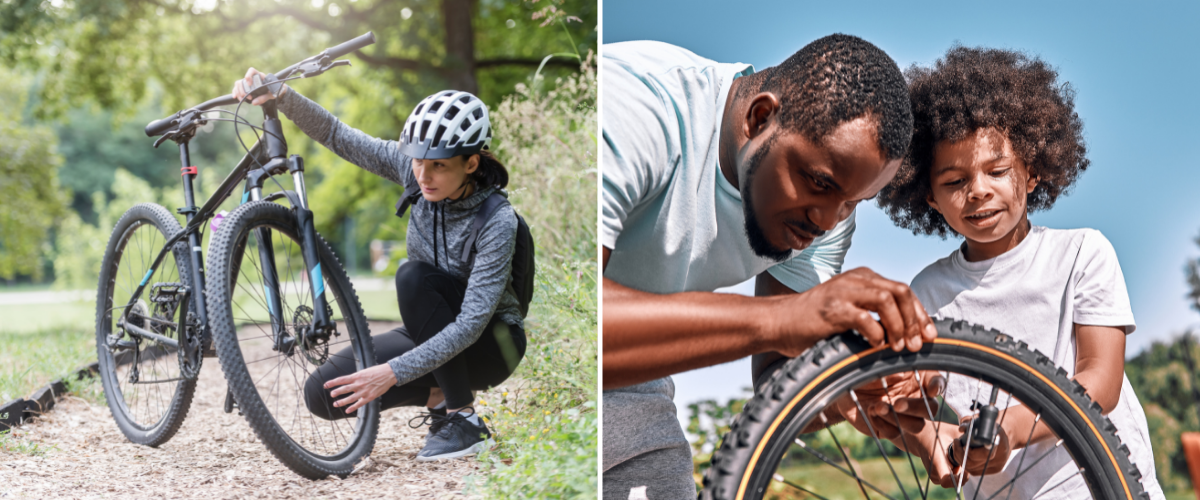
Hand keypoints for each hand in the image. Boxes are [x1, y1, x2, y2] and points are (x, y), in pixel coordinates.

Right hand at [231, 67, 287, 105]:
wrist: (274, 92)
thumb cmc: (274, 91)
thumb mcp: (272, 94)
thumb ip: (264, 97)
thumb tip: (254, 102)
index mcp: (260, 76)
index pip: (252, 71)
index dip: (248, 75)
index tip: (249, 84)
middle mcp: (252, 78)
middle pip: (243, 80)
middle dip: (243, 89)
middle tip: (249, 97)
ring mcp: (248, 83)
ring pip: (238, 84)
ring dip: (239, 92)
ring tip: (243, 99)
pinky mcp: (245, 88)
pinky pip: (237, 89)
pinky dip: (235, 92)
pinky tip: (235, 97)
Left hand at [324, 364, 396, 413]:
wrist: (389, 374)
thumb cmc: (377, 371)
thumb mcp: (364, 371)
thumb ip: (356, 377)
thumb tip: (348, 381)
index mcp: (357, 376)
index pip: (342, 379)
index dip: (332, 382)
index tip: (325, 385)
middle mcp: (359, 384)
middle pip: (344, 389)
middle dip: (336, 392)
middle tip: (331, 395)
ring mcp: (364, 391)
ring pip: (350, 398)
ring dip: (342, 401)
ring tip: (336, 404)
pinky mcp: (370, 397)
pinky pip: (359, 403)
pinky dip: (353, 407)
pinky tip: (347, 410)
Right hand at [766, 267, 936, 356]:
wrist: (778, 322)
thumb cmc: (814, 323)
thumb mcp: (849, 311)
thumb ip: (873, 314)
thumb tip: (907, 335)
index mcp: (862, 278)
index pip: (903, 290)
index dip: (920, 314)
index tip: (929, 336)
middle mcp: (855, 280)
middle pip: (901, 291)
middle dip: (915, 320)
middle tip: (917, 345)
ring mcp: (843, 292)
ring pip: (887, 299)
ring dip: (899, 326)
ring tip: (898, 347)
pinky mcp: (832, 309)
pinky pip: (864, 319)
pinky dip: (876, 335)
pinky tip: (875, 347)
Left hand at [836, 371, 943, 441]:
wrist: (841, 384)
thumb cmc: (864, 369)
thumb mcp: (881, 362)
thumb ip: (896, 366)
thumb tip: (904, 376)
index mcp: (917, 380)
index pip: (937, 383)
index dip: (937, 386)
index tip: (931, 389)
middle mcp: (914, 399)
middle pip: (930, 409)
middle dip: (915, 407)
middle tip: (897, 403)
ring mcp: (903, 416)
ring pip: (916, 426)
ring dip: (898, 418)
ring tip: (878, 406)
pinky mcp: (888, 429)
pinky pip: (894, 433)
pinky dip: (883, 423)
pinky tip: (871, 411)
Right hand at [916, 423, 962, 488]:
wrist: (920, 436)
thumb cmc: (936, 432)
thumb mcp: (952, 431)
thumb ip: (967, 438)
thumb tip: (981, 442)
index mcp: (936, 459)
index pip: (947, 479)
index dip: (960, 477)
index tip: (965, 468)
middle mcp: (934, 471)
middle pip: (955, 481)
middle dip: (963, 471)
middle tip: (963, 457)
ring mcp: (934, 476)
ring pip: (955, 481)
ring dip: (960, 471)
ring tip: (955, 456)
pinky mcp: (936, 478)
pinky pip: (951, 479)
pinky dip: (955, 471)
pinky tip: (951, 460)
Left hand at [951, 418, 1011, 476]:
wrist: (1008, 434)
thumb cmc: (993, 426)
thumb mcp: (983, 420)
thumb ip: (971, 422)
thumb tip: (961, 429)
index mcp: (1000, 446)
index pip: (983, 454)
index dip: (969, 451)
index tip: (960, 442)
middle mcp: (1000, 459)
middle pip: (974, 463)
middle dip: (960, 454)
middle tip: (955, 442)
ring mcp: (997, 466)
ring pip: (972, 469)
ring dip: (960, 459)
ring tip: (957, 447)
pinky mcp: (993, 470)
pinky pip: (975, 470)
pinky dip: (965, 463)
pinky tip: (962, 454)